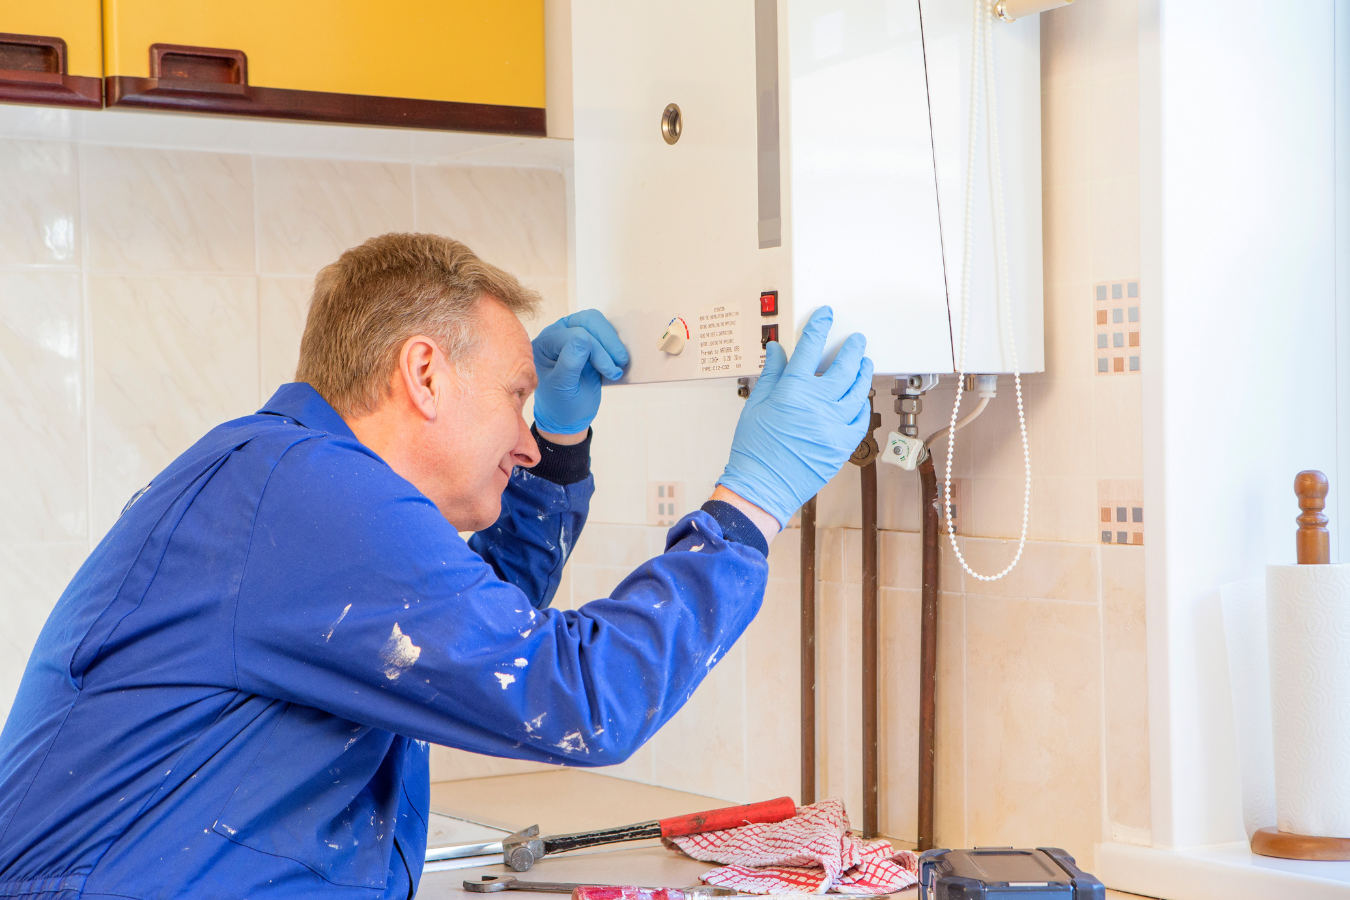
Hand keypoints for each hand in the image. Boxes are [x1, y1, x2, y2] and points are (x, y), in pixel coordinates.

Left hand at [532, 310, 629, 435]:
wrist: (567, 416)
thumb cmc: (561, 404)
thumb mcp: (563, 389)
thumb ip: (570, 363)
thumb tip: (583, 338)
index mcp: (544, 345)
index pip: (574, 335)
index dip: (596, 350)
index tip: (610, 371)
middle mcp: (556, 335)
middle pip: (586, 321)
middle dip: (607, 341)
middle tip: (620, 362)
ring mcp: (571, 335)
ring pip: (596, 322)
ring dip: (612, 341)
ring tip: (620, 364)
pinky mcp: (586, 340)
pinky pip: (602, 331)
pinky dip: (613, 342)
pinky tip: (616, 361)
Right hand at [717, 307, 873, 526]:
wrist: (762, 487)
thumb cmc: (754, 452)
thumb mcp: (756, 406)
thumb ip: (772, 376)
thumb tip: (778, 352)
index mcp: (793, 391)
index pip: (810, 348)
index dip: (820, 327)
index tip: (826, 317)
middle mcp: (817, 405)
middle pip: (843, 366)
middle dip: (852, 348)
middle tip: (856, 341)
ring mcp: (834, 425)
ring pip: (858, 390)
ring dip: (862, 373)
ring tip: (863, 364)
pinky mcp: (842, 444)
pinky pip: (861, 418)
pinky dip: (862, 405)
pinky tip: (860, 398)